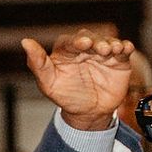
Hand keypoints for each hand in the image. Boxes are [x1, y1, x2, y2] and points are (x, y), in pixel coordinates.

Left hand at [21, 27, 135, 132]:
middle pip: (92, 38)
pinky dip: (125, 47)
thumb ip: (37, 63)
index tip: (83, 43)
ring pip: (108, 42)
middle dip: (97, 41)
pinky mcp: (118, 61)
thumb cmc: (66, 96)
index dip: (77, 40)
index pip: (71, 41)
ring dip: (112, 43)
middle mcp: (86, 49)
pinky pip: (123, 51)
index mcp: (67, 51)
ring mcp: (103, 54)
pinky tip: (126, 48)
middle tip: (101, 49)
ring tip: (113, 49)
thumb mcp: (48, 83)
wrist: (89, 114)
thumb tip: (25, 41)